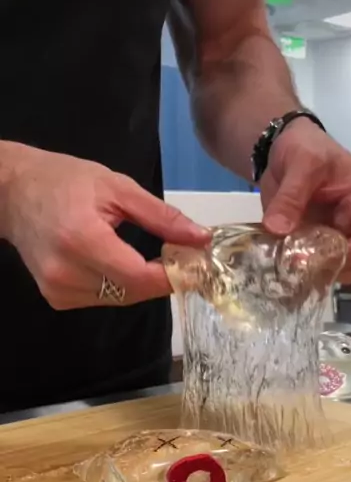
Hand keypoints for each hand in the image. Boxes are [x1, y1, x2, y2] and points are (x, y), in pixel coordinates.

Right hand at [1, 144, 210, 308]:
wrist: (13, 193)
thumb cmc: (65, 181)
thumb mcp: (118, 188)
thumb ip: (161, 217)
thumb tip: (201, 238)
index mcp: (82, 239)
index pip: (139, 276)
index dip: (172, 276)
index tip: (197, 265)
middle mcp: (67, 272)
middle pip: (132, 291)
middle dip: (161, 279)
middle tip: (181, 259)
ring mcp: (58, 289)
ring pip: (120, 298)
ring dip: (141, 283)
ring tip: (150, 258)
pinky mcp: (57, 299)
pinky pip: (102, 299)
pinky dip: (119, 285)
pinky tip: (117, 263)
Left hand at [260, 119, 350, 282]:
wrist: (282, 147)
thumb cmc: (306, 147)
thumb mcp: (302, 162)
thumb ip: (292, 195)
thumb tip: (278, 229)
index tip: (330, 257)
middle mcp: (350, 227)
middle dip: (330, 269)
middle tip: (300, 264)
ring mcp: (328, 239)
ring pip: (330, 271)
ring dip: (310, 273)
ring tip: (286, 263)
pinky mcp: (306, 245)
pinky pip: (305, 266)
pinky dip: (292, 269)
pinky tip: (275, 262)